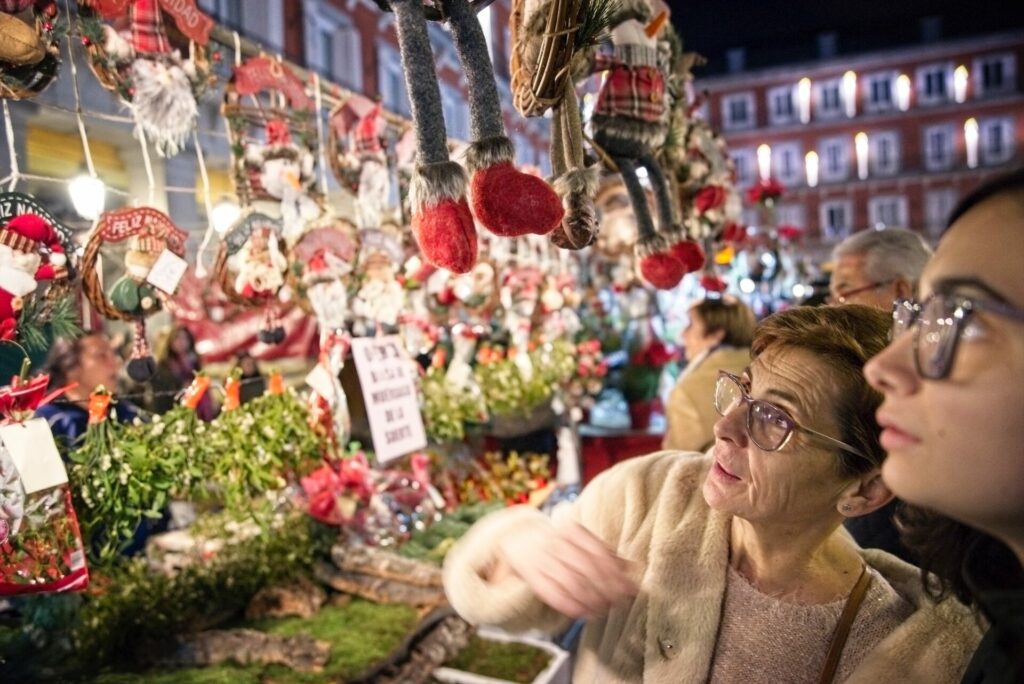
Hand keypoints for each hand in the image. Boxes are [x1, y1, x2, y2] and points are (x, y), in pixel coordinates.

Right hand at [497, 520, 637, 618]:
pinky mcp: (533, 577)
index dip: (616, 573)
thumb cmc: (560, 542)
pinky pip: (554, 595)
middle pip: (587, 569)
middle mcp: (556, 543)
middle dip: (607, 589)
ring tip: (606, 610)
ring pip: (572, 583)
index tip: (630, 589)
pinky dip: (572, 606)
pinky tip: (586, 613)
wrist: (519, 538)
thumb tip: (632, 567)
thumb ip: (605, 552)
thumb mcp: (581, 539)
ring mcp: (543, 560)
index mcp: (571, 530)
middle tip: (621, 603)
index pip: (598, 552)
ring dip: (592, 600)